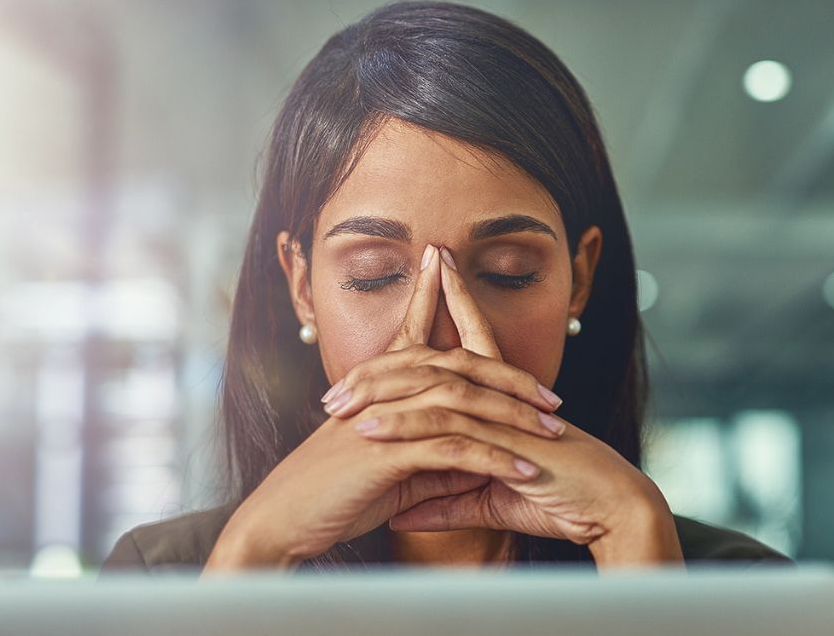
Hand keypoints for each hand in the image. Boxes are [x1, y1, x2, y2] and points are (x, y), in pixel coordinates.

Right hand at [204, 244, 564, 571]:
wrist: (279, 521)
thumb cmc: (329, 496)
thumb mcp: (392, 473)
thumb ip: (434, 460)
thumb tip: (478, 462)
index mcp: (379, 386)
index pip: (425, 339)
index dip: (455, 311)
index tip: (504, 317)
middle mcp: (384, 391)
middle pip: (460, 366)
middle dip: (512, 380)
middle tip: (553, 398)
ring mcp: (385, 417)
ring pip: (463, 402)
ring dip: (514, 418)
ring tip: (553, 433)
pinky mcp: (388, 452)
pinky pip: (454, 449)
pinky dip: (495, 459)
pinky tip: (525, 471)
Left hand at [325, 244, 683, 564]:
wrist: (611, 508)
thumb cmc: (563, 501)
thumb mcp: (492, 501)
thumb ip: (446, 501)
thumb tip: (403, 510)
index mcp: (506, 401)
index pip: (474, 344)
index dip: (454, 306)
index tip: (433, 275)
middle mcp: (504, 398)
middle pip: (442, 357)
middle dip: (391, 356)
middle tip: (345, 369)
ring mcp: (505, 415)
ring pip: (435, 389)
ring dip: (382, 393)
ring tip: (337, 403)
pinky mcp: (505, 441)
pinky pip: (448, 428)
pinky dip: (406, 428)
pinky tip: (369, 430)